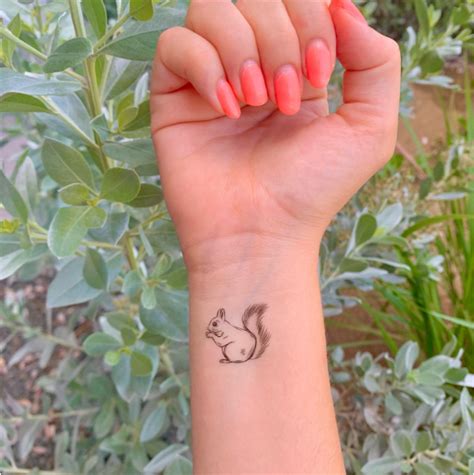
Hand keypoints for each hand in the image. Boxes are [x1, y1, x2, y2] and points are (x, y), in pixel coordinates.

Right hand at [150, 0, 399, 271]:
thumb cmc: (313, 189)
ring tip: (255, 101)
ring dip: (241, 49)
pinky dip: (204, 67)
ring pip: (211, 8)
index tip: (318, 73)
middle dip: (279, 38)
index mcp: (296, 65)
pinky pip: (174, 45)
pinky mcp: (174, 98)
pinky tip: (226, 110)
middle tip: (284, 99)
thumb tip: (340, 6)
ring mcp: (210, 79)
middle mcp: (252, 65)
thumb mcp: (369, 128)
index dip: (310, 17)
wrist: (261, 234)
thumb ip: (375, 60)